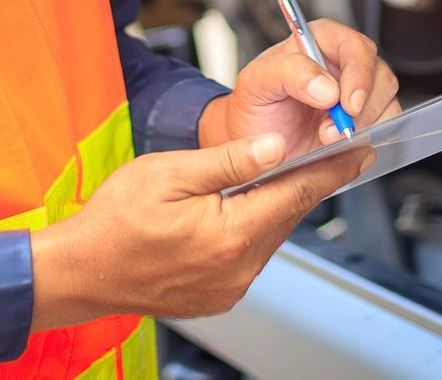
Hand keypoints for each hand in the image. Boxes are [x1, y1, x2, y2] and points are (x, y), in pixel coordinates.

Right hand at [28, 134, 373, 327]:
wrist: (80, 273)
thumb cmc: (113, 223)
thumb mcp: (169, 174)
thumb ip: (228, 161)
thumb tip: (276, 147)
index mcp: (231, 233)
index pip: (298, 194)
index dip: (333, 169)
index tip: (361, 151)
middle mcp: (238, 267)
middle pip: (287, 215)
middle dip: (305, 183)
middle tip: (326, 152)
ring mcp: (230, 286)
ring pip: (270, 235)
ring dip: (276, 206)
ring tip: (275, 176)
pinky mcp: (219, 295)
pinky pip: (251, 255)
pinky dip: (253, 229)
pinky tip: (239, 211)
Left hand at [199, 19, 401, 159]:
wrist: (254, 148)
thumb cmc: (253, 109)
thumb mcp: (256, 83)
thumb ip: (288, 73)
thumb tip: (327, 88)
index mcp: (318, 42)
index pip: (352, 45)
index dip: (357, 73)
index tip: (345, 103)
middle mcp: (342, 63)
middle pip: (378, 72)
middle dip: (361, 106)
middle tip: (334, 130)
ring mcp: (356, 91)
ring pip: (386, 98)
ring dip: (364, 123)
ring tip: (328, 139)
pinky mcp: (365, 118)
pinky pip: (387, 122)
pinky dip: (370, 136)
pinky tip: (342, 144)